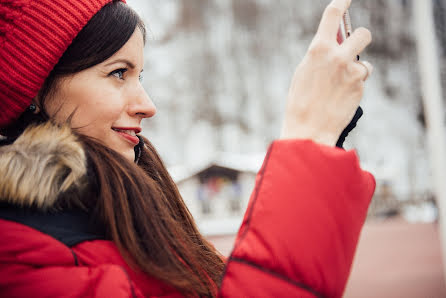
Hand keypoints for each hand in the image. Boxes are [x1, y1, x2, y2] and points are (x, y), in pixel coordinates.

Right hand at [280, 0, 372, 145]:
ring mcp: (351, 72)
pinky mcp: (360, 87)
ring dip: (357, 68)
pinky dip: (356, 85)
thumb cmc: (300, 102)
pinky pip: (362, 79)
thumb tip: (335, 45)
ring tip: (342, 84)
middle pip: (363, 34)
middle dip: (360, 38)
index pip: (333, 15)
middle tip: (354, 46)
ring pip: (364, 62)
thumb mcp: (304, 72)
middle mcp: (338, 56)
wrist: (308, 129)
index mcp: (318, 49)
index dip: (343, 3)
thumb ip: (320, 56)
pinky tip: (342, 97)